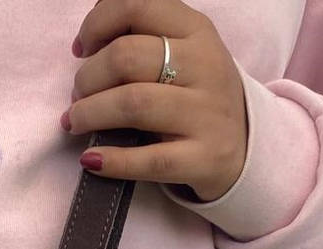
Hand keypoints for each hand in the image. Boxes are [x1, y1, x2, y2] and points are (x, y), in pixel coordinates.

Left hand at [62, 0, 248, 200]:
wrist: (247, 148)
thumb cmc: (198, 97)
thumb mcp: (184, 52)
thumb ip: (144, 37)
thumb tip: (88, 42)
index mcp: (196, 30)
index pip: (137, 5)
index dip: (97, 24)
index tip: (82, 49)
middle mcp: (205, 66)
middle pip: (126, 57)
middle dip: (87, 77)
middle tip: (77, 97)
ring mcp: (206, 114)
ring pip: (133, 104)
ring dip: (90, 114)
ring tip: (75, 123)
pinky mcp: (203, 158)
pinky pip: (149, 159)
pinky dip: (111, 160)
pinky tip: (91, 160)